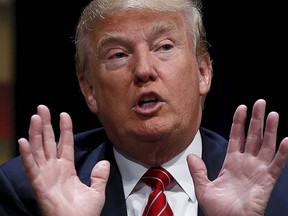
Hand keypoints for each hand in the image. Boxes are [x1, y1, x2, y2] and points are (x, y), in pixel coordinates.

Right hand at [18, 105, 109, 215]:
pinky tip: (24, 141)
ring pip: (38, 150)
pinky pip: (31, 167)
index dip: (65, 129)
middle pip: (48, 142)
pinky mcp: (39, 185)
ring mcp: (45, 176)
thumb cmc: (84, 214)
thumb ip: (100, 176)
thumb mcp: (97, 192)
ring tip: (36, 117)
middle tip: (42, 108)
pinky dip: (27, 155)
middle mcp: (54, 169)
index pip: (65, 144)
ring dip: (36, 133)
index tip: (64, 114)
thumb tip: (104, 162)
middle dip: (46, 125)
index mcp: (67, 169)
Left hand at [187, 99, 287, 215]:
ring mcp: (257, 171)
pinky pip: (276, 165)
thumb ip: (198, 170)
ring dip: (270, 130)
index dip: (239, 122)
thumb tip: (190, 156)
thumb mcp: (203, 187)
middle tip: (260, 103)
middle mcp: (246, 163)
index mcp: (231, 163)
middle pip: (253, 136)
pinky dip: (282, 153)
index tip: (241, 108)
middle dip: (256, 119)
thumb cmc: (218, 210)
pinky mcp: (266, 181)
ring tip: (273, 114)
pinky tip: (286, 140)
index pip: (236, 137)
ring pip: (266, 146)